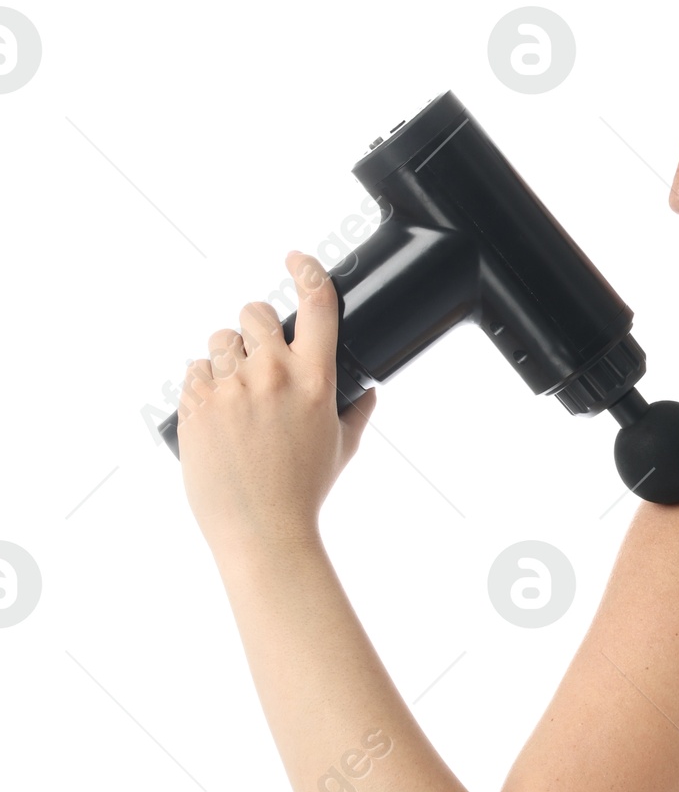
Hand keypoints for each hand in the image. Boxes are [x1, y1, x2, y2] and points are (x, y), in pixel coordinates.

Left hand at [175, 250, 376, 554]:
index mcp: (315, 381)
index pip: (317, 304)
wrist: (262, 532)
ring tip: (234, 396)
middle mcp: (272, 375)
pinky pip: (193, 371)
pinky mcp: (196, 403)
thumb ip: (357, 413)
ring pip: (220, 339)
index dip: (307, 270)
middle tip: (256, 355)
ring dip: (226, 357)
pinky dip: (202, 387)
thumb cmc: (303, 493)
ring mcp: (231, 387)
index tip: (296, 259)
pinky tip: (216, 417)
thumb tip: (370, 391)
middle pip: (255, 311)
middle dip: (255, 325)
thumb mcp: (341, 450)